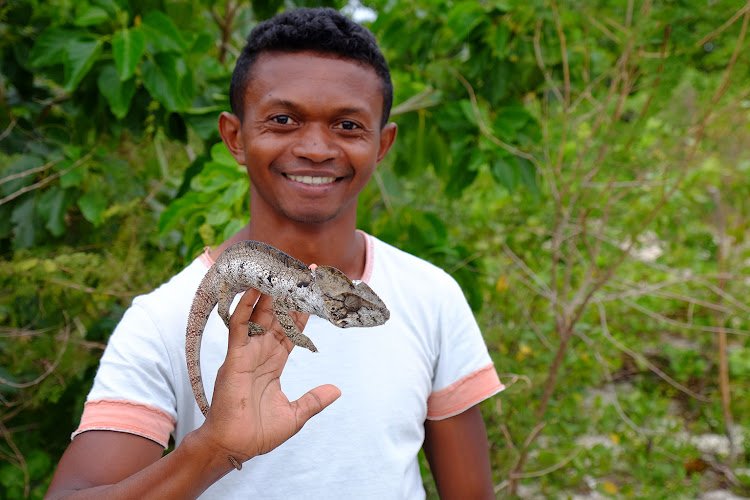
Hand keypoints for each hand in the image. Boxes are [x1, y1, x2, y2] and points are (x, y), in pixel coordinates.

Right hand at [194, 289, 340, 467]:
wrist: (234, 447)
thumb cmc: (259, 433)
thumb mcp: (295, 415)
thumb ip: (314, 399)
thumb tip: (337, 389)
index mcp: (274, 363)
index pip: (293, 331)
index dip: (304, 312)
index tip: (317, 294)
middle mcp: (261, 353)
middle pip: (279, 317)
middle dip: (291, 295)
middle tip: (305, 272)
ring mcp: (247, 353)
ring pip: (260, 316)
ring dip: (272, 295)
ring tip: (284, 271)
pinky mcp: (234, 358)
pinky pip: (239, 328)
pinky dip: (246, 309)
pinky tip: (254, 292)